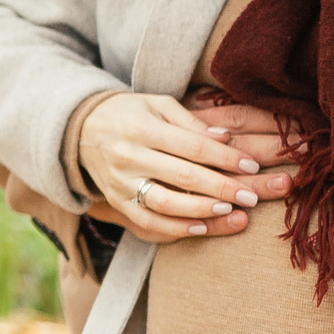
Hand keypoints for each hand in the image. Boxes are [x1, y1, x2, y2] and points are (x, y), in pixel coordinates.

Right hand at [77, 93, 292, 244]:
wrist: (81, 131)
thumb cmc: (129, 114)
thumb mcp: (158, 105)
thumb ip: (192, 122)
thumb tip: (227, 138)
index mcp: (143, 128)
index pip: (193, 146)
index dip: (225, 158)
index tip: (252, 166)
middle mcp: (129, 156)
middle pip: (184, 177)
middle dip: (223, 187)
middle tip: (253, 195)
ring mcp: (121, 183)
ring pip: (166, 204)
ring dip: (202, 210)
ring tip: (231, 209)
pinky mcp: (117, 202)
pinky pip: (148, 222)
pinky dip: (176, 228)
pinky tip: (201, 227)